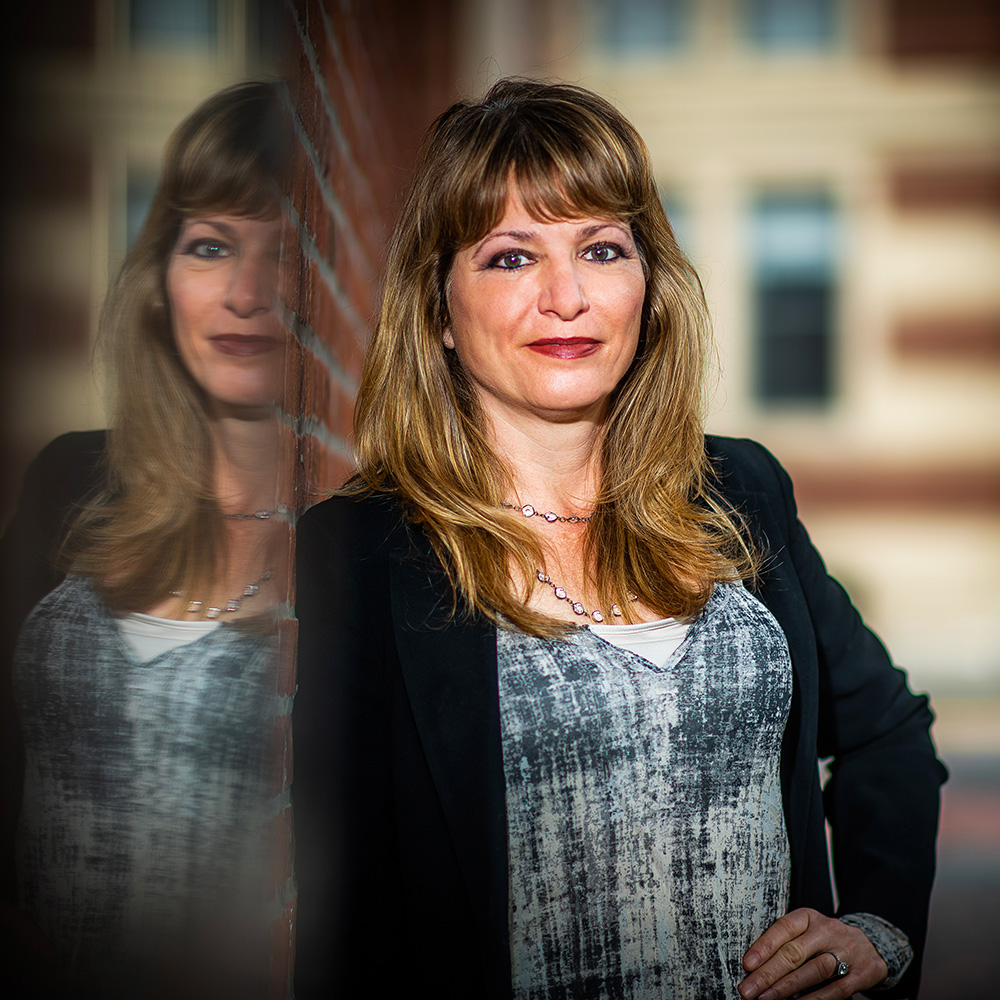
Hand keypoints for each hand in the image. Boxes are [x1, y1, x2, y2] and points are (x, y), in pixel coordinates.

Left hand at [738, 908, 886, 999]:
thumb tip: (754, 965)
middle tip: (748, 989)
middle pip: (794, 952)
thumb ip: (785, 943)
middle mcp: (827, 931)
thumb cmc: (827, 940)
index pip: (783, 928)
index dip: (764, 947)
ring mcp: (845, 952)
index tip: (747, 965)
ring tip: (766, 998)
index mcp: (809, 917)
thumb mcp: (806, 931)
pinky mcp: (860, 974)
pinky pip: (835, 989)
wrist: (870, 946)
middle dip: (768, 973)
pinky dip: (814, 999)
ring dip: (787, 987)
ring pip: (813, 970)